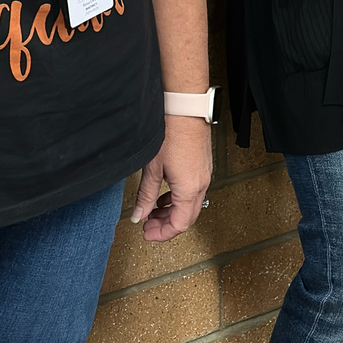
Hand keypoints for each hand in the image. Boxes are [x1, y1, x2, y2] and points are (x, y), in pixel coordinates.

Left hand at [130, 113, 214, 242]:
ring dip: (172, 212)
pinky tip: (165, 195)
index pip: (179, 224)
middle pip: (187, 217)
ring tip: (154, 212)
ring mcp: (204, 175)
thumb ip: (146, 196)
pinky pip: (193, 192)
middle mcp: (201, 185)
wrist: (185, 109)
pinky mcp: (203, 167)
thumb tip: (139, 216)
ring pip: (190, 205)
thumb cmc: (170, 133)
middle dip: (167, 225)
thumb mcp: (152, 169)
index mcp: (189, 189)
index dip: (163, 233)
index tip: (148, 234)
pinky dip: (178, 199)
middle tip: (149, 227)